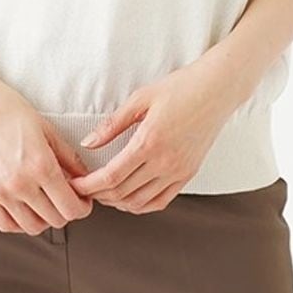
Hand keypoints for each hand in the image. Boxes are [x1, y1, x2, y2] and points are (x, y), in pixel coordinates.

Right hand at [0, 74, 95, 234]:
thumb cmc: (9, 109)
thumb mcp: (47, 129)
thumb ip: (69, 157)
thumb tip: (85, 178)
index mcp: (40, 165)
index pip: (70, 207)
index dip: (83, 207)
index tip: (83, 201)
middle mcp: (20, 183)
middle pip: (55, 220)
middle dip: (67, 211)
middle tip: (67, 198)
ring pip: (32, 227)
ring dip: (45, 219)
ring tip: (46, 202)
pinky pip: (6, 225)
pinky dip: (20, 222)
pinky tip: (25, 208)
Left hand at [67, 61, 240, 213]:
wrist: (218, 89)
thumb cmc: (181, 87)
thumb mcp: (141, 98)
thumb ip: (113, 124)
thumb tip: (88, 143)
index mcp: (149, 142)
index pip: (111, 177)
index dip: (88, 186)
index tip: (75, 185)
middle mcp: (165, 162)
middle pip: (122, 193)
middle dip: (98, 195)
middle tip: (83, 189)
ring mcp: (178, 172)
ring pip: (140, 203)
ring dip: (117, 202)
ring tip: (102, 193)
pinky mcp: (188, 174)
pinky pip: (160, 201)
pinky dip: (140, 205)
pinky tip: (128, 197)